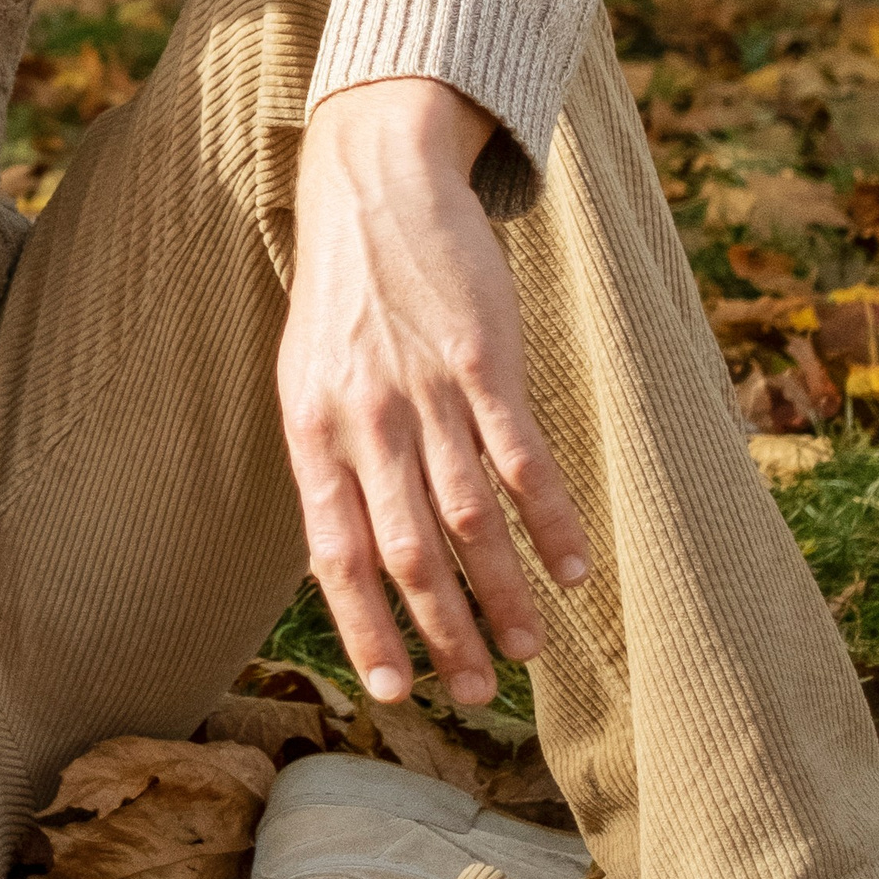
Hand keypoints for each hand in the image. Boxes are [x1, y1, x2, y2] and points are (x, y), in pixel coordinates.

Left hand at [278, 78, 589, 706]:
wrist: (375, 185)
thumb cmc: (341, 293)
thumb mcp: (306, 379)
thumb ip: (330, 462)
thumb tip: (346, 557)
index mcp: (312, 432)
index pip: (336, 554)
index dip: (365, 627)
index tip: (394, 692)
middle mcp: (366, 421)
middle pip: (408, 553)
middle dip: (444, 633)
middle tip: (475, 692)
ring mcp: (426, 392)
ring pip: (469, 519)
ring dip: (503, 594)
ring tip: (529, 652)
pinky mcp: (484, 361)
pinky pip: (520, 458)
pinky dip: (549, 520)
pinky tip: (572, 568)